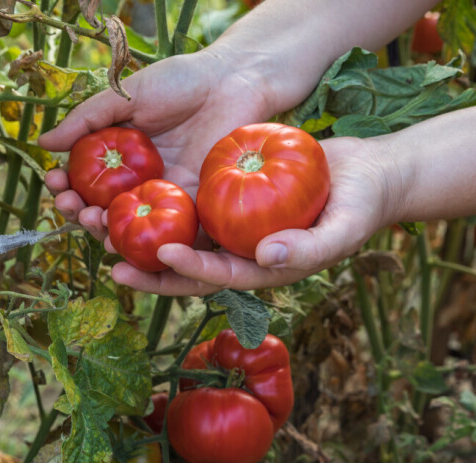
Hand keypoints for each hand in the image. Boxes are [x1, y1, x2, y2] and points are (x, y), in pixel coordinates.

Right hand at [39, 49, 274, 239]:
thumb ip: (87, 120)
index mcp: (119, 158)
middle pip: (102, 210)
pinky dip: (147, 241)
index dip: (66, 187)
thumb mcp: (126, 96)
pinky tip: (129, 238)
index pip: (84, 181)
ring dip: (105, 231)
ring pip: (130, 226)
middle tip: (72, 208)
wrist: (233, 81)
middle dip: (79, 214)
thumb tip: (43, 143)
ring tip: (94, 222)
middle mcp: (139, 182)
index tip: (54, 183)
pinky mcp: (196, 206)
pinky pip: (169, 231)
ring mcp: (166, 196)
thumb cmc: (179, 82)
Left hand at [104, 137, 401, 294]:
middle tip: (110, 261)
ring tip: (107, 226)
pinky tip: (135, 185)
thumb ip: (309, 248)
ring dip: (146, 235)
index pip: (218, 275)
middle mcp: (240, 251)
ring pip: (183, 234)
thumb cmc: (362, 206)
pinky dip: (165, 199)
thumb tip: (266, 257)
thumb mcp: (343, 228)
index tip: (163, 253)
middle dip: (150, 269)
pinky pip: (193, 202)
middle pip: (187, 265)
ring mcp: (233, 226)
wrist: (368, 174)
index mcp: (262, 268)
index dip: (189, 269)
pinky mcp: (231, 198)